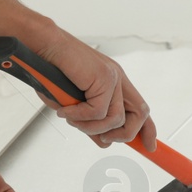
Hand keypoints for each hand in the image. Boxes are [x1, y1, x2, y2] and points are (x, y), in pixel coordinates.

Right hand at [35, 35, 156, 151]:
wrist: (42, 45)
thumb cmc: (52, 69)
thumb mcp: (73, 103)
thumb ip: (90, 121)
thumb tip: (103, 141)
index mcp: (112, 82)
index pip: (139, 108)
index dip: (147, 129)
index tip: (149, 146)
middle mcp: (116, 78)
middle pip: (139, 114)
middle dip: (123, 134)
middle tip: (101, 139)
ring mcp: (112, 77)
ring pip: (115, 119)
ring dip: (90, 127)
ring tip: (71, 119)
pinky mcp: (103, 77)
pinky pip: (97, 111)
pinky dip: (79, 116)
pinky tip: (65, 110)